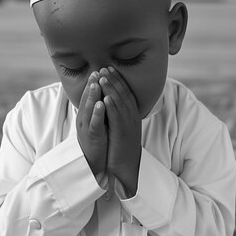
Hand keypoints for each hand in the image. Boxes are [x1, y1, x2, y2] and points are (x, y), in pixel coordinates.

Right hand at [76, 72, 107, 175]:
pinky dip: (97, 113)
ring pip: (89, 109)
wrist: (93, 164)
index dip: (93, 83)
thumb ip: (98, 111)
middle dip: (92, 85)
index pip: (88, 96)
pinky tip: (101, 104)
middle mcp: (84, 120)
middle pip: (87, 99)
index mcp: (86, 116)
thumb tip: (103, 98)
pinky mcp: (92, 137)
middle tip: (97, 71)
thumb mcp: (97, 124)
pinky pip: (95, 123)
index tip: (98, 71)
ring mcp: (86, 128)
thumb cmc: (97, 143)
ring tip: (96, 83)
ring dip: (92, 95)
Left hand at [99, 67, 141, 196]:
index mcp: (132, 114)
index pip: (125, 92)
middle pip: (123, 94)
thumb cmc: (120, 148)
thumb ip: (117, 114)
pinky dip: (112, 107)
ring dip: (111, 89)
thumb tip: (111, 102)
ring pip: (120, 103)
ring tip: (102, 77)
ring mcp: (129, 125)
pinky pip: (118, 118)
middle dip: (114, 80)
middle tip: (104, 67)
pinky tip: (106, 98)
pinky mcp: (123, 134)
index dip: (118, 80)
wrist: (126, 167)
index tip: (109, 68)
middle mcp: (132, 117)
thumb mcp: (120, 127)